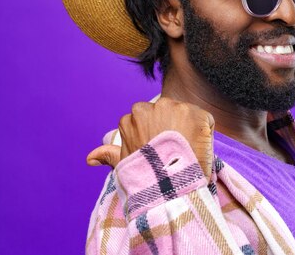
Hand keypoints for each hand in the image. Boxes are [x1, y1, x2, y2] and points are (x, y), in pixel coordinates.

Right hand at [87, 98, 214, 178]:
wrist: (168, 186)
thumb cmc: (145, 176)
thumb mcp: (124, 165)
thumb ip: (108, 156)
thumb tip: (90, 158)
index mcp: (131, 118)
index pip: (148, 120)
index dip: (156, 136)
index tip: (159, 151)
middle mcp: (150, 107)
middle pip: (165, 113)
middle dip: (170, 127)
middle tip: (174, 151)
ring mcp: (174, 108)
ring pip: (184, 114)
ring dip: (188, 127)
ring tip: (187, 150)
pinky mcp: (196, 114)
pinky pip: (205, 120)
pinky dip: (205, 132)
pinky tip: (199, 147)